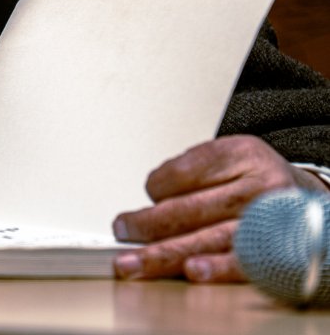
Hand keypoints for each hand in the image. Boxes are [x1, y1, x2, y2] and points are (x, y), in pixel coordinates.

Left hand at [112, 135, 327, 282]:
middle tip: (121, 230)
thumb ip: (189, 171)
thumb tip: (150, 200)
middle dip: (148, 224)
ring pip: (208, 238)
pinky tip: (191, 271)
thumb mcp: (227, 155)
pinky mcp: (276, 250)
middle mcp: (256, 186)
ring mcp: (268, 221)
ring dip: (166, 252)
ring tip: (137, 261)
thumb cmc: (254, 177)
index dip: (157, 186)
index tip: (147, 195)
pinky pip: (241, 263)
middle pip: (191, 208)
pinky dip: (215, 268)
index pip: (185, 172)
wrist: (305, 195)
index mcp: (240, 153)